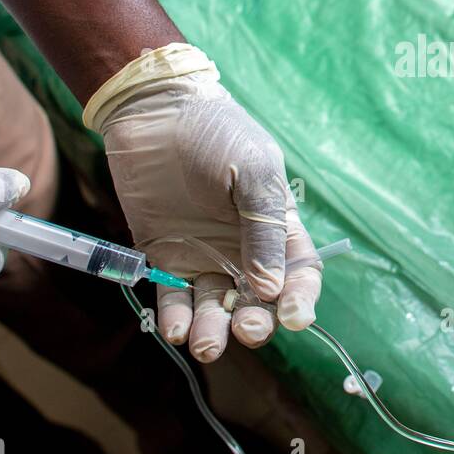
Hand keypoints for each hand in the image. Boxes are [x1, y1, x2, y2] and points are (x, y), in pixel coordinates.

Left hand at [90, 47, 321, 360]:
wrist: (154, 111)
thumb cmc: (216, 132)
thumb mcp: (253, 171)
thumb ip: (263, 229)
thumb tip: (271, 288)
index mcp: (276, 227)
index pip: (298, 275)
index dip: (299, 300)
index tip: (292, 318)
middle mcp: (243, 250)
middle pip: (258, 302)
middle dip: (255, 322)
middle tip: (244, 328)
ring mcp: (203, 256)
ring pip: (215, 308)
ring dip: (214, 331)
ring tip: (204, 343)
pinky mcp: (165, 257)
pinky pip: (173, 298)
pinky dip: (176, 319)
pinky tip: (177, 330)